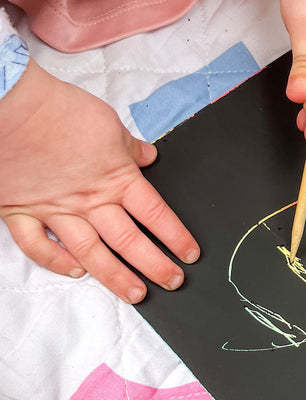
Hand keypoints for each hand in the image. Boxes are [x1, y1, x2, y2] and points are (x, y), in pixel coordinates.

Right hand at [0, 59, 199, 302]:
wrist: (11, 105)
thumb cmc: (62, 111)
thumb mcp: (109, 124)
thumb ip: (131, 147)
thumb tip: (149, 157)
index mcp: (116, 180)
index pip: (155, 215)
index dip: (176, 236)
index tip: (190, 253)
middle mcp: (90, 202)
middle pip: (130, 241)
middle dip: (155, 265)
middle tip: (173, 282)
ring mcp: (56, 211)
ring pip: (91, 252)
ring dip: (115, 277)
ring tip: (136, 294)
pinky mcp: (21, 212)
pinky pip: (38, 246)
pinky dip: (55, 262)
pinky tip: (75, 272)